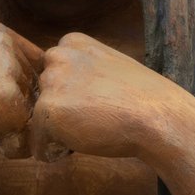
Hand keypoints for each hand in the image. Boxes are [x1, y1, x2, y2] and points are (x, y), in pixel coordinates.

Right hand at [0, 22, 43, 157]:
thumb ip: (8, 65)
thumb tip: (54, 84)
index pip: (35, 64)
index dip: (21, 91)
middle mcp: (5, 43)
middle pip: (39, 86)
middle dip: (20, 109)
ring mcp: (8, 69)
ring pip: (37, 108)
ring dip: (18, 126)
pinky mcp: (10, 98)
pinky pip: (30, 128)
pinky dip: (14, 141)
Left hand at [30, 33, 186, 162]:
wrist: (158, 117)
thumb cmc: (141, 98)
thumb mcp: (109, 67)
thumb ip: (84, 70)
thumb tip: (65, 91)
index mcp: (73, 42)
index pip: (53, 72)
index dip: (69, 94)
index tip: (91, 104)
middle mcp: (58, 56)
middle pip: (43, 93)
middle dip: (59, 110)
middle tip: (90, 121)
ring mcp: (51, 82)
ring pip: (38, 117)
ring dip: (55, 131)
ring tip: (87, 134)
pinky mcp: (48, 110)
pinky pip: (36, 140)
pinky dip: (50, 151)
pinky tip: (74, 150)